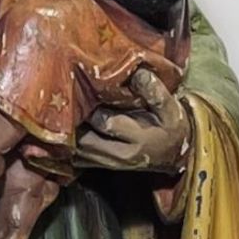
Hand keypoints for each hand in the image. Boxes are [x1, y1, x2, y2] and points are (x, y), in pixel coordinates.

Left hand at [74, 69, 189, 175]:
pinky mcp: (104, 165)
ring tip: (63, 112)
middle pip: (86, 139)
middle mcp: (122, 155)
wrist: (175, 153)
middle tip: (66, 98)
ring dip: (69, 133)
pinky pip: (79, 158)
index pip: (107, 122)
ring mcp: (111, 163)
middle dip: (75, 120)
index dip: (92, 104)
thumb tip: (138, 73)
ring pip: (79, 151)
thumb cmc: (171, 127)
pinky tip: (66, 128)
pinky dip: (70, 145)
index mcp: (139, 139)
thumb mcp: (171, 109)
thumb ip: (156, 93)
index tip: (83, 85)